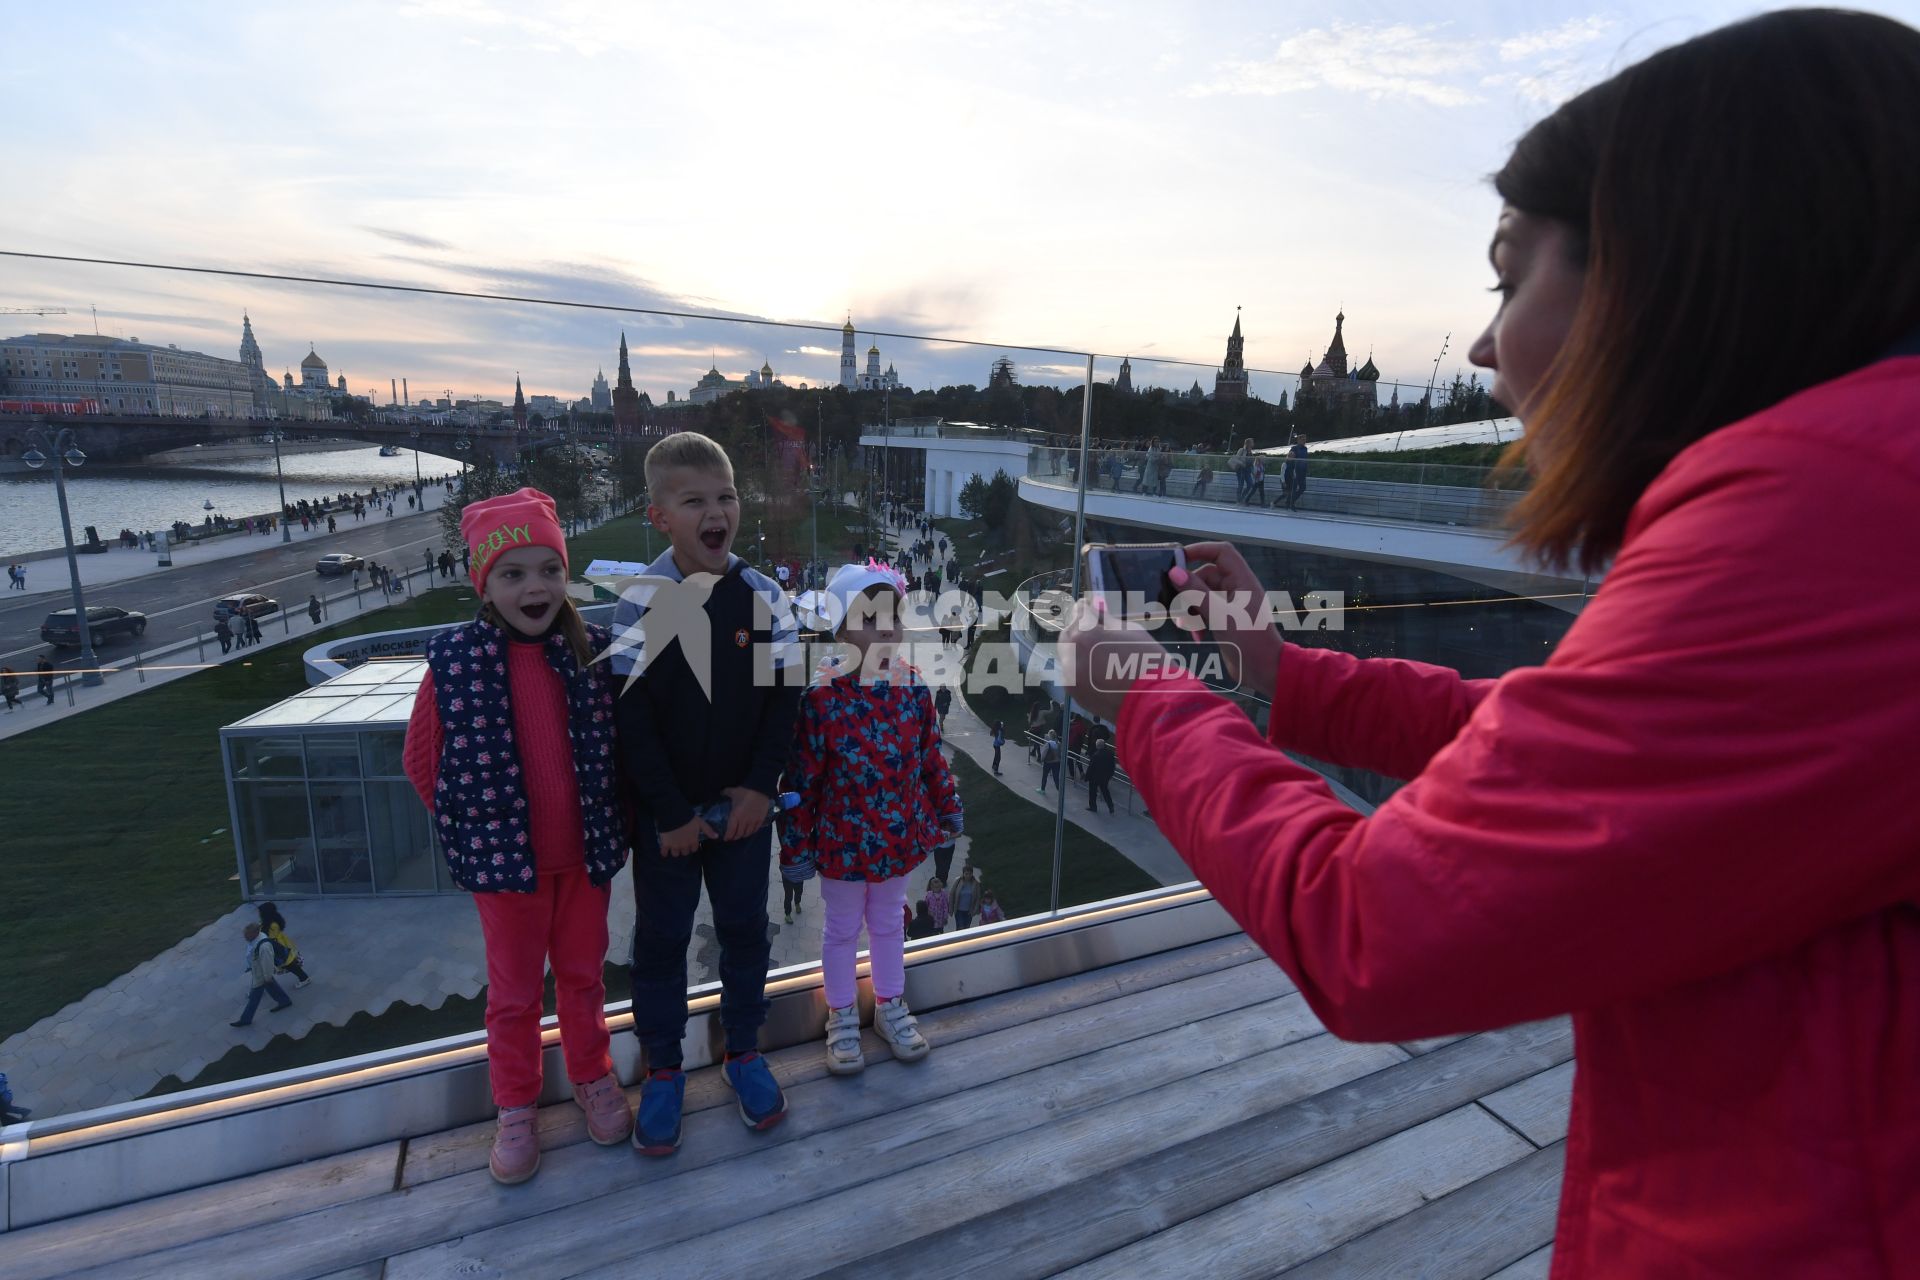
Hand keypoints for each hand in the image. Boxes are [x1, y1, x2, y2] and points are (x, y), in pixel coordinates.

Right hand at [658, 816, 714, 856]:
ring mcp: (675, 845)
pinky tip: (664, 851)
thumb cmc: (688, 818)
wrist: (674, 814)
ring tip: (673, 847)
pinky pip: (664, 852)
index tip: (689, 843)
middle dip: (684, 849)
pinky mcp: (665, 844)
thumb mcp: (701, 823)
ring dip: (675, 851)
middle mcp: (684, 845)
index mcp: (693, 841)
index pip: (694, 849)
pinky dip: (664, 852)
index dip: (692, 846)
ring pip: (676, 854)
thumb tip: (716, 836)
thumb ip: (708, 830)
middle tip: (681, 844)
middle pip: (685, 853)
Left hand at [721, 786, 771, 842]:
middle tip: (732, 837)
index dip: (728, 836)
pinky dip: (751, 832)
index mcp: (735, 816)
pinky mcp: (760, 820)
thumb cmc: (745, 791)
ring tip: (741, 835)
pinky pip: (755, 829)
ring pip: (747, 833)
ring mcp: (753, 821)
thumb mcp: (733, 791)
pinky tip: (750, 831)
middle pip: (739, 834)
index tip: (726, 838)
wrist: (760, 789)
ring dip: (743, 835)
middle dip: (735, 837)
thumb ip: (726, 793)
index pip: (730, 831)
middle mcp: (743, 821)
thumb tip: (721, 793)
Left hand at [1059, 599, 1172, 723]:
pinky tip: (1099, 670)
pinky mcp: (1074, 694)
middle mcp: (1070, 655)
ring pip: (1068, 656)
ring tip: (1100, 653)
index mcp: (1084, 634)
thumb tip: (1096, 607)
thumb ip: (1108, 619)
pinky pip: (1073, 674)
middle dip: (1078, 629)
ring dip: (1079, 650)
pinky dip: (1082, 668)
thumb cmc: (1147, 661)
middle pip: (1067, 634)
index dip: (1087, 608)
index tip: (1093, 608)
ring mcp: (1070, 677)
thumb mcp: (1131, 631)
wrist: (1151, 702)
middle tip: (1095, 630)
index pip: (1079, 612)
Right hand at [1179, 541, 1281, 698]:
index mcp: (1242, 581)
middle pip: (1206, 575)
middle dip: (1190, 589)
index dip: (1200, 550)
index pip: (1221, 553)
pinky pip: (1205, 611)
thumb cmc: (1249, 640)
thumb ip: (1196, 593)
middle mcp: (1237, 589)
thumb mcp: (1219, 615)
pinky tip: (1196, 635)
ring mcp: (1231, 605)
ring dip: (1191, 608)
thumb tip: (1174, 572)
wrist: (1265, 671)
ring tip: (1186, 625)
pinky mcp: (1225, 620)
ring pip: (1202, 595)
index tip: (1178, 558)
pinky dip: (1197, 620)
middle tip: (1175, 602)